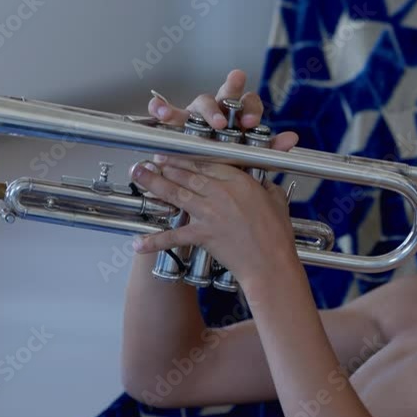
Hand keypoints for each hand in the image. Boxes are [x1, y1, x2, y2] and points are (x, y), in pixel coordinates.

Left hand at [131, 156, 298, 283]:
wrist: (271, 264)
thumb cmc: (277, 235)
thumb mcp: (277, 200)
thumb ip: (267, 187)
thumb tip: (265, 184)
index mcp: (238, 180)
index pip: (206, 162)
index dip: (186, 157)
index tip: (175, 152)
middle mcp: (220, 193)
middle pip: (187, 173)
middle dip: (166, 164)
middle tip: (151, 159)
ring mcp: (209, 213)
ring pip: (176, 193)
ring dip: (154, 183)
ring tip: (138, 175)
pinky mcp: (202, 235)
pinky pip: (174, 236)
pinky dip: (155, 241)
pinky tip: (138, 244)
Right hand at [147, 69, 298, 150]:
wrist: (200, 170)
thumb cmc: (226, 157)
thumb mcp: (249, 155)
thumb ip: (270, 148)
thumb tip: (292, 139)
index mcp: (238, 115)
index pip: (249, 102)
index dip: (251, 109)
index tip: (251, 121)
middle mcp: (219, 108)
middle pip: (226, 93)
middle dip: (230, 93)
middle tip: (231, 107)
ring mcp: (197, 112)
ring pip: (201, 102)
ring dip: (204, 109)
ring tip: (210, 120)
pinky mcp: (176, 120)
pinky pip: (166, 110)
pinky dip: (161, 107)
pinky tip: (159, 110)